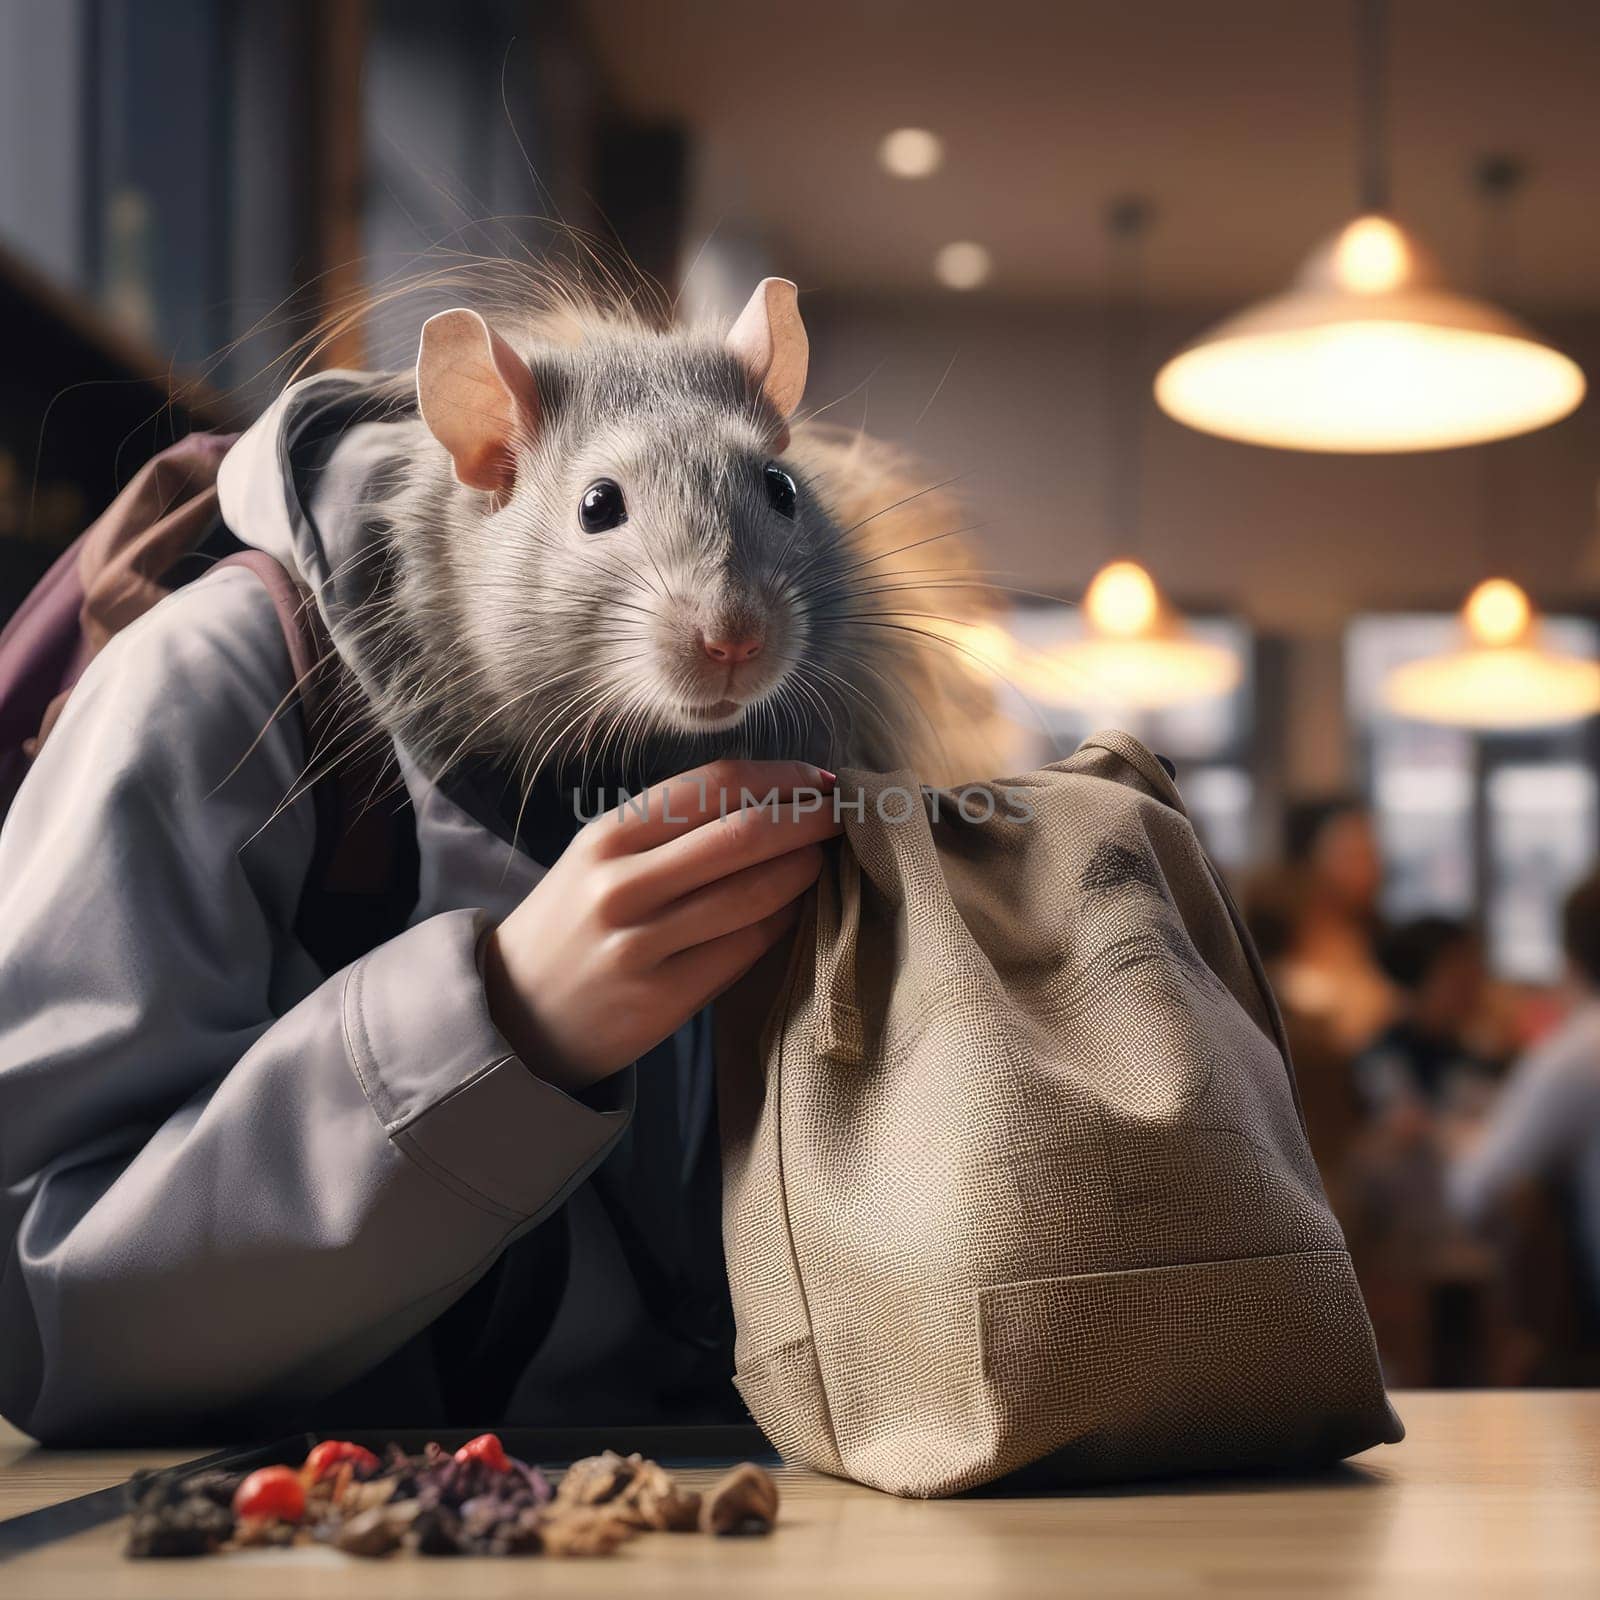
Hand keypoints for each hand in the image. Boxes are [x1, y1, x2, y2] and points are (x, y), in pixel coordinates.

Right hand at [483, 760, 838, 1092]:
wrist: (515, 1015)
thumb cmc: (573, 925)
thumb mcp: (599, 860)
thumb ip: (670, 830)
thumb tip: (773, 796)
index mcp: (607, 838)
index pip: (714, 785)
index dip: (780, 777)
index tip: (820, 780)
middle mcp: (621, 886)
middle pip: (743, 834)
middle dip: (808, 819)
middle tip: (845, 816)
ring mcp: (640, 945)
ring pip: (753, 893)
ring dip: (806, 870)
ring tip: (827, 860)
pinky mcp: (661, 998)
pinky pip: (745, 948)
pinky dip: (784, 922)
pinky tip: (800, 910)